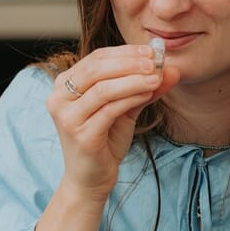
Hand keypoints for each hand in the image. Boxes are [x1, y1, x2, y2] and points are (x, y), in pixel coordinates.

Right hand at [46, 44, 178, 203]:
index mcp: (64, 86)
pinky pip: (110, 109)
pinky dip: (131, 98)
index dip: (125, 52)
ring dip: (134, 80)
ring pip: (104, 88)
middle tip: (154, 61)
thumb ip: (144, 88)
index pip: (95, 58)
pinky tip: (148, 94)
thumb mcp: (125, 109)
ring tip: (156, 78)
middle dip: (129, 62)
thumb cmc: (104, 141)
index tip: (151, 51)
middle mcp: (59, 98)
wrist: (91, 179)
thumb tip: (170, 69)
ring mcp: (67, 118)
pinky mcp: (81, 135)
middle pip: (96, 69)